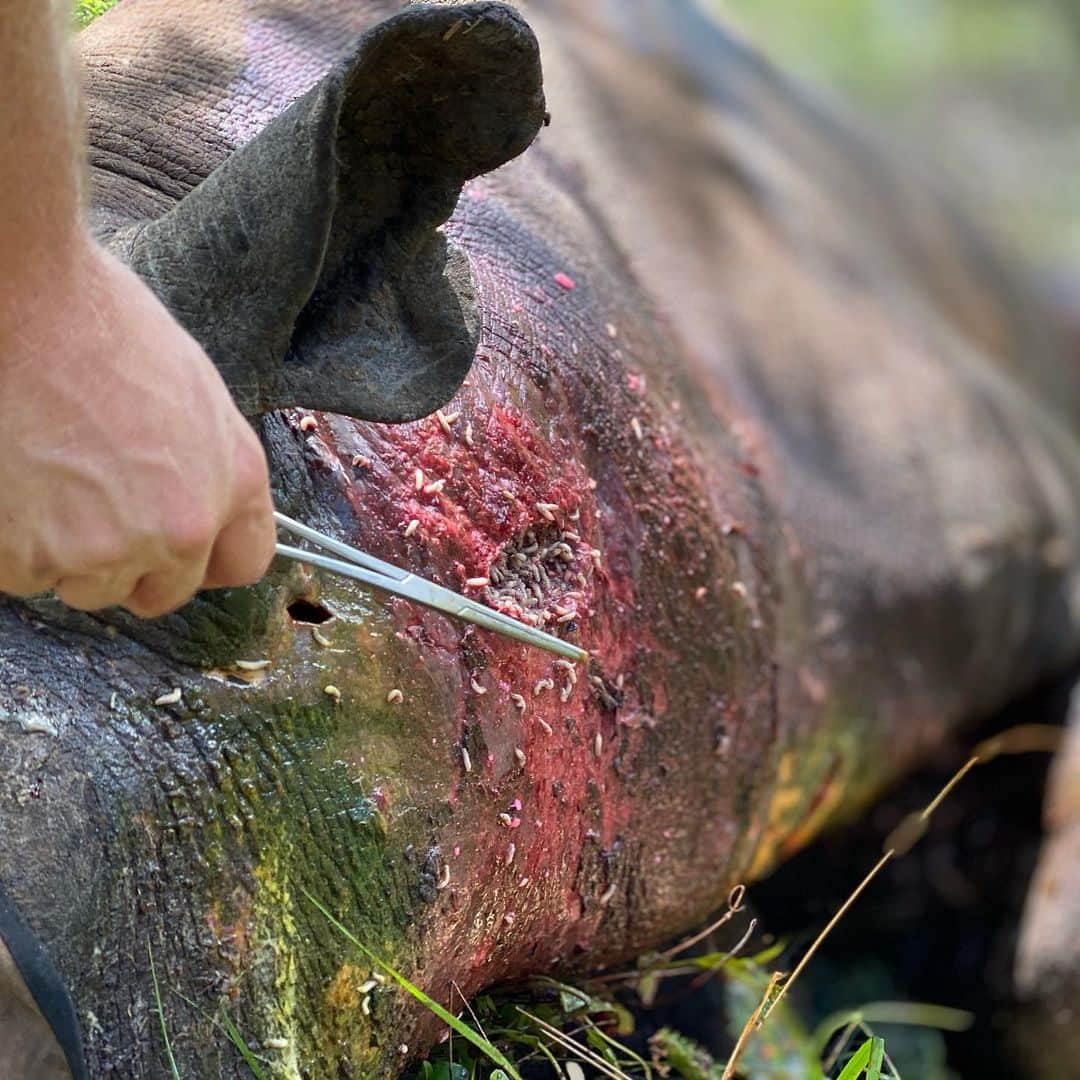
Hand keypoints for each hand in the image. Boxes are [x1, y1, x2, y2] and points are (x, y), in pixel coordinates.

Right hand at [0, 237, 275, 616]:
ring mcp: (104, 550)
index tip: (181, 548)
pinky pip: (23, 576)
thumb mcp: (200, 396)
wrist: (22, 302)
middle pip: (158, 593)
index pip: (243, 566)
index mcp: (232, 486)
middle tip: (94, 503)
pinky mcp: (29, 557)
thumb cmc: (104, 329)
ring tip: (51, 477)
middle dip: (131, 563)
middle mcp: (179, 530)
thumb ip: (214, 469)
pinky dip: (12, 543)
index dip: (208, 558)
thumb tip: (209, 515)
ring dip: (66, 553)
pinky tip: (14, 481)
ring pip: (85, 587)